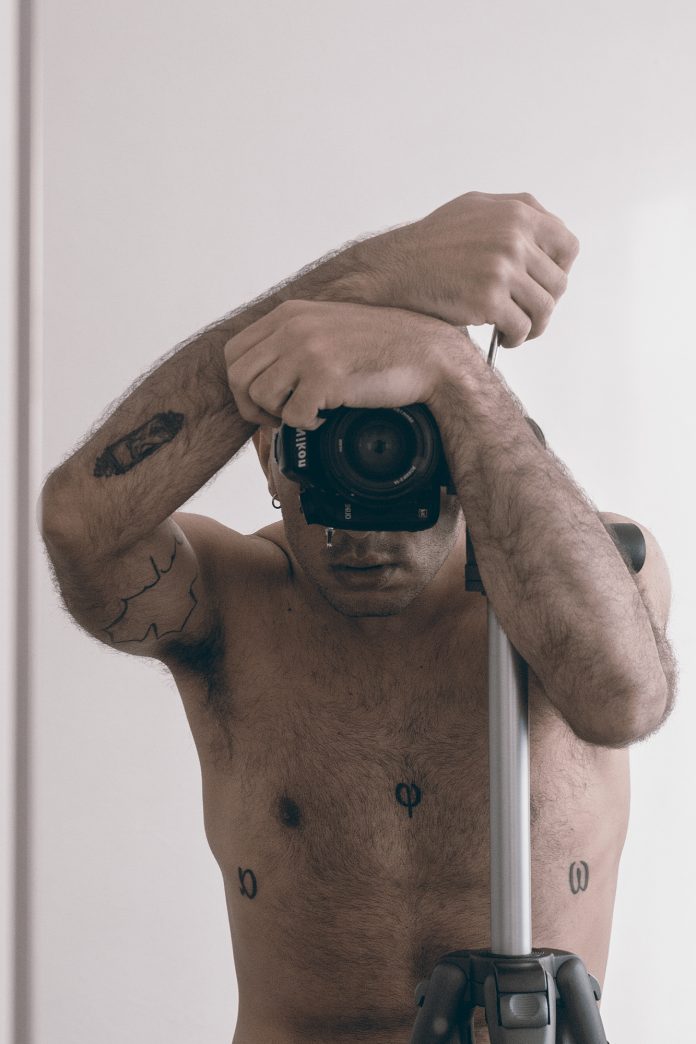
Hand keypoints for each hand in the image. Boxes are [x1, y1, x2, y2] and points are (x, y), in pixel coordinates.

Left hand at [223, 299, 464, 428]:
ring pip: (262, 398)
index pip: (234, 353)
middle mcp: (293, 328)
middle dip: (254, 407)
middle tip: (278, 417)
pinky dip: (308, 424)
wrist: (427, 353)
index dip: (241, 385)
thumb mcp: (328, 326)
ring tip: (309, 412)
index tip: (262, 401)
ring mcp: (308, 351)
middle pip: (239, 378)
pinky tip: (328, 415)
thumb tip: (260, 373)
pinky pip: (293, 416)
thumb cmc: (382, 346)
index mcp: (289, 314)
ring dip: (282, 415)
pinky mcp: (326, 377)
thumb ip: (293, 339)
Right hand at [369, 191, 579, 348]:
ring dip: (533, 325)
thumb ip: (514, 216)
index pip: (567, 246)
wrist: (394, 268)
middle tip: (526, 312)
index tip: (543, 285)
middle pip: (557, 283)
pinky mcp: (488, 300)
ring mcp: (502, 268)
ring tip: (516, 330)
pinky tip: (502, 338)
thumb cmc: (430, 243)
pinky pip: (521, 327)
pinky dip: (515, 338)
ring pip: (544, 308)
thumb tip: (547, 235)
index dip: (559, 270)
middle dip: (544, 303)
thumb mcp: (475, 208)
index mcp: (517, 212)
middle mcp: (514, 237)